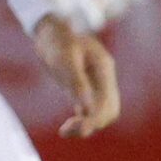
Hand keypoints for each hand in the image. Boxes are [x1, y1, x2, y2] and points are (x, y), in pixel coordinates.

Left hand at [34, 15, 121, 136]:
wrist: (51, 29)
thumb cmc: (57, 39)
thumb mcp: (64, 58)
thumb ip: (77, 83)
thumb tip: (86, 109)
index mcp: (104, 70)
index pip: (109, 103)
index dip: (95, 119)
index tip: (78, 128)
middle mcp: (103, 79)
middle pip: (108, 111)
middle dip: (92, 124)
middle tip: (65, 131)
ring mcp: (95, 83)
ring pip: (100, 112)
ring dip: (87, 125)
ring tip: (64, 131)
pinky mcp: (83, 87)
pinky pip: (88, 109)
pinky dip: (81, 120)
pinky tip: (66, 127)